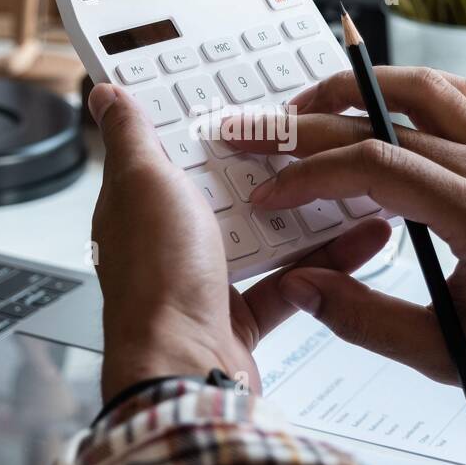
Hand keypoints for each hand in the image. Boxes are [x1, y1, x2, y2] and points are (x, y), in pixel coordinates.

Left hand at [87, 83, 392, 401]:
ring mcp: (204, 281)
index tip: (246, 100)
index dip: (204, 124)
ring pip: (265, 236)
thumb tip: (106, 95)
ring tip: (351, 183)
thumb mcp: (142, 182)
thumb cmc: (156, 279)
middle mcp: (169, 243)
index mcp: (139, 205)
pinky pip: (291, 282)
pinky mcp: (240, 317)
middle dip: (271, 167)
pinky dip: (327, 264)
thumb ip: (130, 138)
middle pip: (226, 192)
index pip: (171, 152)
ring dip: (309, 213)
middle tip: (316, 137)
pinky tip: (359, 240)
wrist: (184, 369)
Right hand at [222, 67, 465, 415]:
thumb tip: (301, 284)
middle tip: (253, 131)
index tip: (267, 192)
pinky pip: (458, 97)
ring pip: (425, 88)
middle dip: (308, 122)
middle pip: (387, 120)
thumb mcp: (446, 354)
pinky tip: (375, 102)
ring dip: (359, 87)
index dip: (310, 174)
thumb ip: (365, 320)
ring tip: (306, 103)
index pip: (376, 167)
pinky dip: (408, 88)